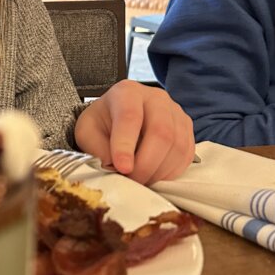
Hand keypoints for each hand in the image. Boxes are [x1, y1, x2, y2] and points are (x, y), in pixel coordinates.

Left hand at [73, 79, 194, 184]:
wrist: (119, 117)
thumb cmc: (103, 123)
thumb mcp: (87, 132)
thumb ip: (95, 148)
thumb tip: (114, 166)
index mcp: (126, 93)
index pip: (129, 117)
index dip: (126, 145)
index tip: (122, 168)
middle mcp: (156, 98)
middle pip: (161, 132)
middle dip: (146, 164)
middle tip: (132, 181)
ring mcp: (176, 113)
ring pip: (177, 146)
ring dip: (159, 171)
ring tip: (140, 180)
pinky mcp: (187, 129)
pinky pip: (186, 154)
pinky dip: (171, 172)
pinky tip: (154, 175)